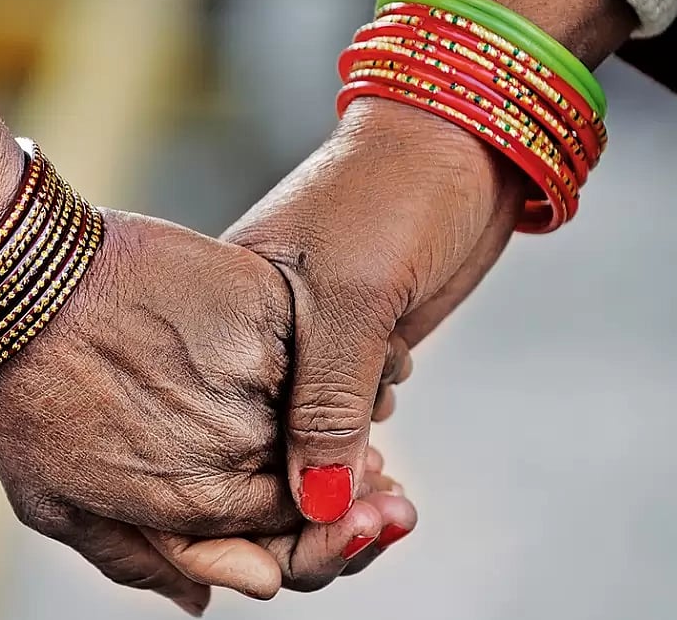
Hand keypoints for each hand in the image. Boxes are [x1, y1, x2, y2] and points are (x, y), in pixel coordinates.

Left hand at [0, 209, 415, 612]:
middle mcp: (241, 443)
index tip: (343, 503)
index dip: (322, 524)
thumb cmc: (20, 397)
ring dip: (340, 407)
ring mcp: (256, 371)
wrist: (10, 283)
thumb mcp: (56, 504)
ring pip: (326, 404)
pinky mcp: (264, 303)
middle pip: (318, 474)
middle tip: (365, 462)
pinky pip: (319, 337)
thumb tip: (205, 602)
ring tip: (338, 396)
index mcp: (199, 501)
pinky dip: (327, 347)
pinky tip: (321, 347)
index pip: (289, 532)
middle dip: (351, 477)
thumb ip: (137, 559)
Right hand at [224, 97, 521, 521]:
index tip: (321, 538)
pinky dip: (361, 453)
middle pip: (257, 458)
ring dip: (345, 481)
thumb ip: (329, 402)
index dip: (262, 502)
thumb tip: (317, 505)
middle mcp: (252, 342)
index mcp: (226, 320)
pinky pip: (340, 425)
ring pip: (303, 447)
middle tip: (378, 522)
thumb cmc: (394, 195)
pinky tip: (388, 469)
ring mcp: (299, 346)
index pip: (218, 436)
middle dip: (313, 504)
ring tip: (390, 506)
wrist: (458, 138)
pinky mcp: (344, 348)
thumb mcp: (355, 299)